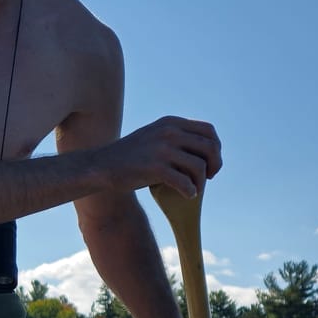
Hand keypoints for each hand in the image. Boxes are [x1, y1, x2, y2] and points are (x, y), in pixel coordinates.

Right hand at [97, 116, 220, 196]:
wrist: (101, 167)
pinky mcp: (155, 167)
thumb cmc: (131, 157)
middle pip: (209, 147)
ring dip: (201, 181)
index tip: (210, 163)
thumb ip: (177, 137)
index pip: (209, 131)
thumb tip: (207, 150)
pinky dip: (190, 191)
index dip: (216, 148)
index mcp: (171, 122)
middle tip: (209, 177)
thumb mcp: (154, 136)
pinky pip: (185, 182)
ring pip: (199, 166)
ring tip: (194, 189)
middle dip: (214, 165)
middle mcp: (169, 132)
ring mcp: (162, 149)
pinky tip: (187, 196)